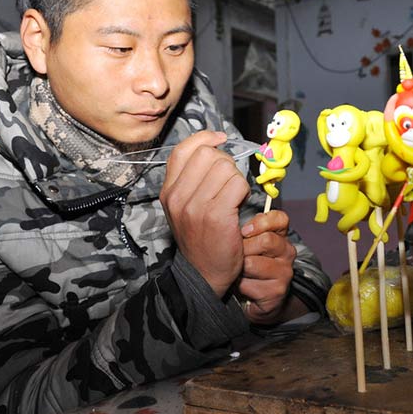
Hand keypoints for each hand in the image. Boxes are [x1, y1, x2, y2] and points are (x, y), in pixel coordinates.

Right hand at [160, 131, 248, 297]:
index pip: (183, 150)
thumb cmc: (201, 239)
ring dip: (237, 179)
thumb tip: (214, 146)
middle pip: (208, 154)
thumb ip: (192, 180)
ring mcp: (195, 206)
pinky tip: (238, 205)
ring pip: (226, 168)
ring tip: (233, 198)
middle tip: (229, 183)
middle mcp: (177, 196)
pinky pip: (238, 184)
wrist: (203, 275)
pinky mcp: (215, 215)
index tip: (221, 139)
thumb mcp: (185, 207)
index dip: (205, 138)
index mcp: (168, 192)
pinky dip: (244, 191)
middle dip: (226, 162)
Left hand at [238, 210, 297, 323]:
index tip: (243, 231)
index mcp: (278, 234)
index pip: (281, 218)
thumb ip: (242, 220)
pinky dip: (240, 286)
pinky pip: (250, 284)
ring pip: (253, 263)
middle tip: (237, 256)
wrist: (241, 297)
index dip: (261, 222)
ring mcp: (284, 272)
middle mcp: (286, 251)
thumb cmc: (238, 263)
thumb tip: (234, 201)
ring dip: (239, 269)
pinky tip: (241, 287)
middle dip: (243, 249)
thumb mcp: (240, 238)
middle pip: (266, 240)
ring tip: (238, 272)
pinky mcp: (277, 292)